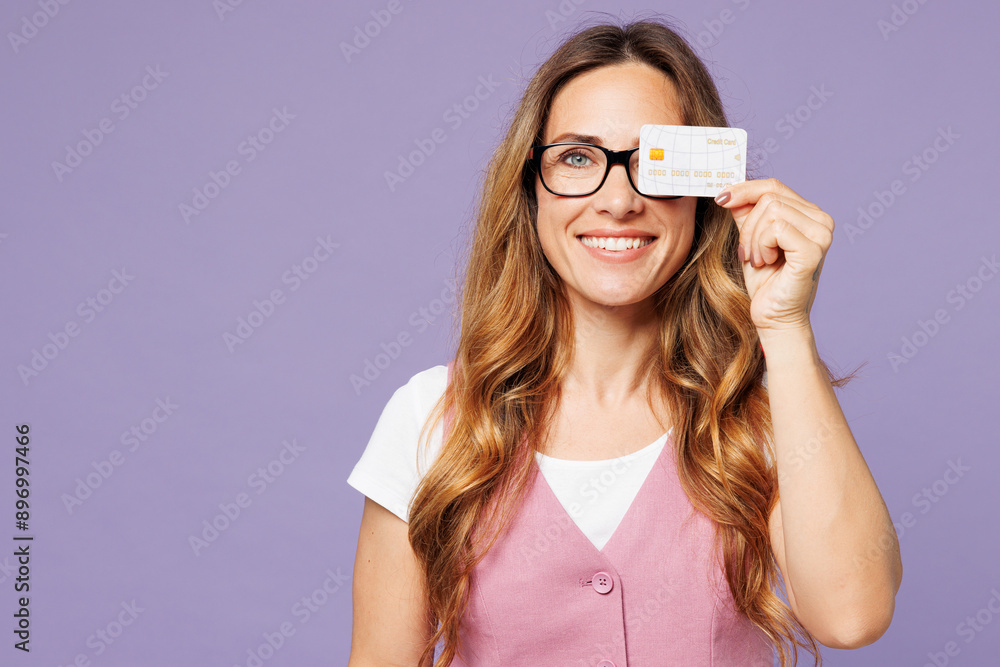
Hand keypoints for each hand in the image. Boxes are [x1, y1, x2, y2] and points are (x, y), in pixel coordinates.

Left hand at [714, 178, 833, 334]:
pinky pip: (776, 229)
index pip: (773, 186)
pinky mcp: (813, 250)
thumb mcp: (751, 239)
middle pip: (769, 197)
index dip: (744, 190)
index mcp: (810, 215)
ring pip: (771, 211)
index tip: (721, 199)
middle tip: (748, 253)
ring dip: (754, 239)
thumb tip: (731, 192)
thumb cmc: (765, 281)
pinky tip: (766, 263)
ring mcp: (821, 234)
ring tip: (759, 260)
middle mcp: (821, 220)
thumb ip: (746, 214)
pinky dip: (761, 246)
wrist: (774, 317)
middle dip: (748, 226)